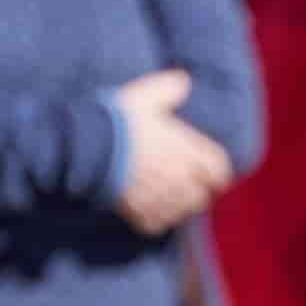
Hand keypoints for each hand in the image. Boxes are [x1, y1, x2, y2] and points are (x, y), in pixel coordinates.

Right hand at [114, 67, 235, 234]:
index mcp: (187, 150)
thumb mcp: (145, 95)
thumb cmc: (118, 119)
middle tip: (185, 183)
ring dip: (177, 206)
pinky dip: (155, 219)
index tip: (210, 171)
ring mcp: (159, 197)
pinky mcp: (137, 212)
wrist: (86, 145)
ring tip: (167, 196)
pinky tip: (148, 209)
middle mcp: (179, 178)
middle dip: (196, 190)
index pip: (219, 170)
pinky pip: (156, 224)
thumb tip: (183, 80)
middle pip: (201, 196)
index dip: (216, 171)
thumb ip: (168, 88)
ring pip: (180, 212)